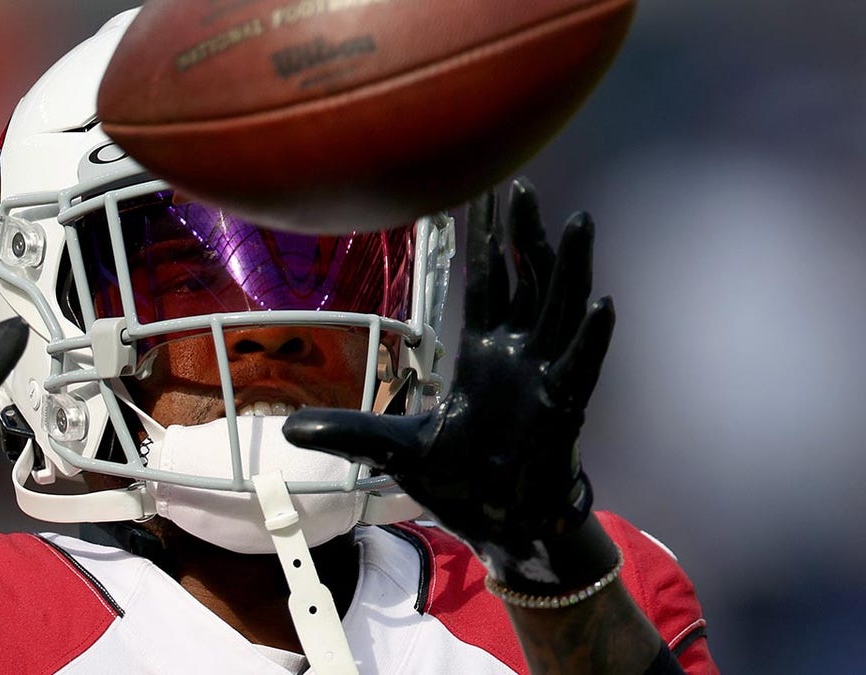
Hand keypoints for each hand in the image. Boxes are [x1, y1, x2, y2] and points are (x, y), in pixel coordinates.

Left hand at [284, 179, 617, 593]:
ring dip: (570, 267)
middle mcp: (518, 354)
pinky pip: (581, 367)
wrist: (496, 523)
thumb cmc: (458, 479)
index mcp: (483, 352)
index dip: (486, 240)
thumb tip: (290, 430)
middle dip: (523, 234)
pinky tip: (600, 304)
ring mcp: (544, 377)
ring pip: (563, 309)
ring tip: (577, 221)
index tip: (484, 193)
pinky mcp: (563, 409)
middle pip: (527, 279)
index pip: (487, 281)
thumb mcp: (393, 449)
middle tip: (519, 185)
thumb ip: (350, 431)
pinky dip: (590, 339)